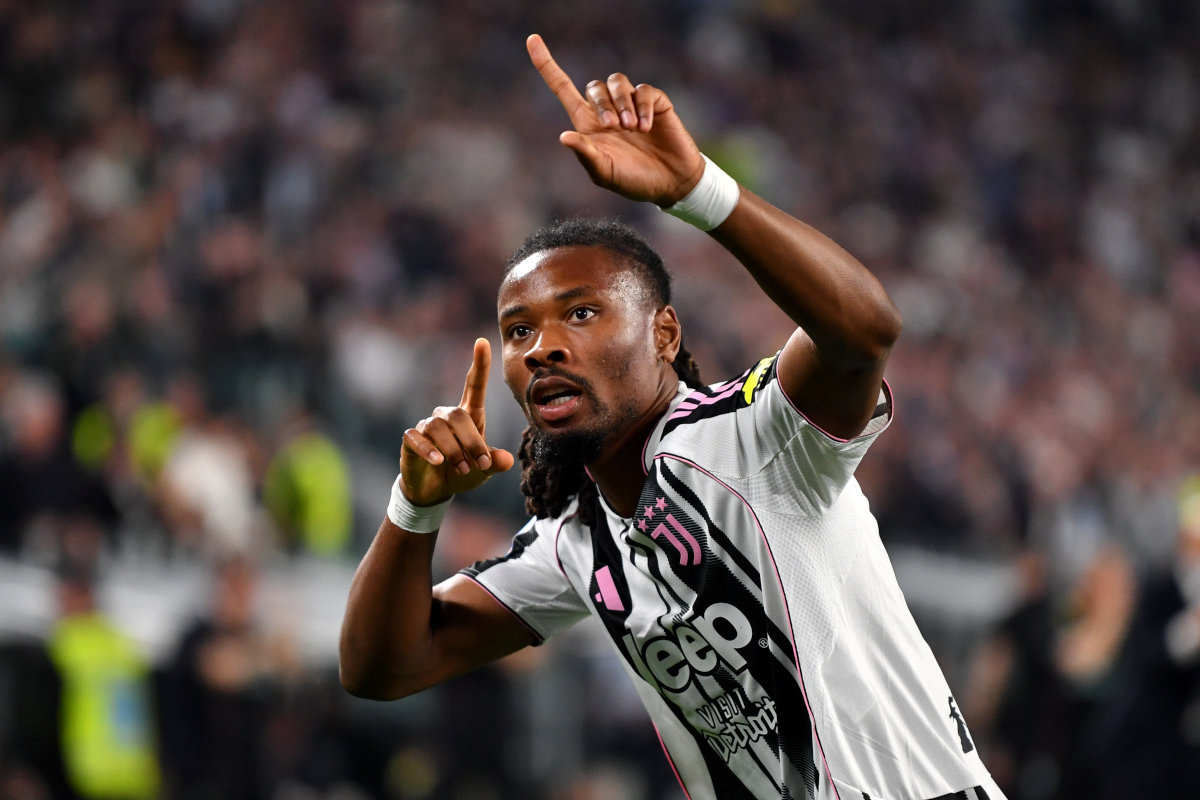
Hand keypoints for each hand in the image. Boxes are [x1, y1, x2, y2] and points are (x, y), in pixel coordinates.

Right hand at [400, 339, 514, 506]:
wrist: (435, 490)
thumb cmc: (462, 472)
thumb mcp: (483, 471)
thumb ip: (494, 462)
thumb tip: (506, 460)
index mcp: (469, 416)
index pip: (474, 385)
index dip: (479, 364)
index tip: (482, 342)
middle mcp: (447, 416)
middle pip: (459, 415)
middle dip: (472, 441)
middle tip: (481, 464)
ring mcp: (427, 426)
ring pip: (440, 427)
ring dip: (454, 450)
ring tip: (464, 470)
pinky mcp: (411, 440)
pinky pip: (417, 438)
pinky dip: (429, 450)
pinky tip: (438, 462)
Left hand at [527, 34, 704, 205]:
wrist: (671, 183)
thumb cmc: (633, 181)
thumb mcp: (605, 172)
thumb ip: (586, 154)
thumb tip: (564, 137)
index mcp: (588, 125)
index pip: (563, 88)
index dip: (547, 64)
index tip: (532, 39)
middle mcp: (607, 110)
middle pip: (594, 86)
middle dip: (602, 104)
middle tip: (615, 128)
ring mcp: (631, 104)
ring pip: (617, 82)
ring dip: (622, 103)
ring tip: (632, 128)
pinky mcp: (655, 103)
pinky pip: (644, 90)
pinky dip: (643, 106)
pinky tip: (647, 127)